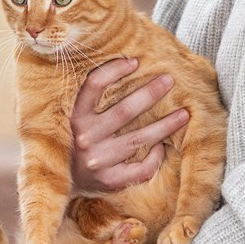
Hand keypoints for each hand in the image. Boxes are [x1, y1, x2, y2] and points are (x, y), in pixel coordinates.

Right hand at [70, 58, 190, 194]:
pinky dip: (155, 157)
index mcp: (75, 117)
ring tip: (183, 114)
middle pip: (124, 111)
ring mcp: (98, 160)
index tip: (135, 62)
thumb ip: (89, 99)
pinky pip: (140, 169)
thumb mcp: (72, 118)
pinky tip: (163, 147)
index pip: (94, 85)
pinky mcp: (109, 180)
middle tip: (169, 81)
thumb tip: (124, 67)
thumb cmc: (72, 142)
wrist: (61, 182)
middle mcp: (85, 138)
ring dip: (164, 125)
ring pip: (138, 139)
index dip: (115, 70)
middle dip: (150, 94)